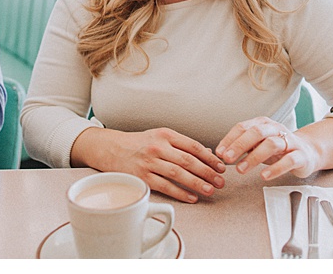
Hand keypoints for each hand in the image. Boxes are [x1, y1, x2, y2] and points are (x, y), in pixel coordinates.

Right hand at [71, 127, 226, 203]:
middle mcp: (158, 147)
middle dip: (208, 172)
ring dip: (197, 183)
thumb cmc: (140, 143)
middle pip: (188, 160)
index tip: (221, 166)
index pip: (193, 146)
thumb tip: (208, 155)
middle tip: (221, 181)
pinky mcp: (142, 177)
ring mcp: (149, 162)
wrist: (111, 148)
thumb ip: (182, 145)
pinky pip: (165, 186)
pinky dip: (181, 192)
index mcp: (165, 134)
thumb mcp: (160, 137)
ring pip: (179, 174)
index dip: (209, 157)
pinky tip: (192, 197)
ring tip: (211, 190)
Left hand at [216, 116, 319, 180]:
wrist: (308, 152)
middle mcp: (276, 129)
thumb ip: (243, 146)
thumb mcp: (259, 144)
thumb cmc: (277, 149)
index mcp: (263, 124)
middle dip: (239, 145)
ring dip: (254, 157)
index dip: (230, 139)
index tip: (219, 153)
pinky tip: (264, 176)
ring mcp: (290, 141)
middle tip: (227, 159)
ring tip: (240, 170)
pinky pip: (289, 160)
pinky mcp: (301, 155)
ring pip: (271, 144)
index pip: (243, 127)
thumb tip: (221, 153)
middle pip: (257, 132)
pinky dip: (276, 168)